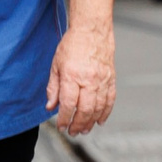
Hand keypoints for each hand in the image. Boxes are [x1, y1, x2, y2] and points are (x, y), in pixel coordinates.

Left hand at [48, 19, 115, 136]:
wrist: (92, 30)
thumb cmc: (72, 45)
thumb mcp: (56, 65)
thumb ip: (53, 87)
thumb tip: (50, 106)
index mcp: (72, 76)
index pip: (68, 104)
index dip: (64, 118)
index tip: (61, 126)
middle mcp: (89, 79)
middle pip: (85, 109)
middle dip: (78, 124)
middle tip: (73, 132)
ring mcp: (103, 79)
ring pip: (99, 107)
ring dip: (91, 121)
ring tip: (84, 129)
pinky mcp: (111, 78)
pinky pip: (110, 99)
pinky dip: (106, 112)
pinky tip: (100, 120)